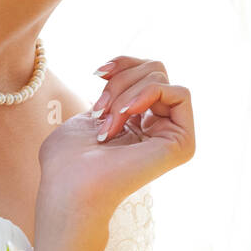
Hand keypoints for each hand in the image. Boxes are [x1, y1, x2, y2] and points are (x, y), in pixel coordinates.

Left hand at [38, 55, 195, 217]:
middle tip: (99, 109)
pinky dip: (147, 93)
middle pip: (155, 69)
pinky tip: (125, 113)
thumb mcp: (90, 112)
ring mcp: (173, 137)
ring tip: (106, 119)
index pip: (145, 71)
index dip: (123, 64)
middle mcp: (159, 129)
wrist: (70, 186)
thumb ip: (116, 92)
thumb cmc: (67, 159)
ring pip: (162, 78)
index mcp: (139, 123)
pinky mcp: (183, 143)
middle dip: (120, 80)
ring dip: (125, 91)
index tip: (97, 74)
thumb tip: (123, 74)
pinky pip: (179, 94)